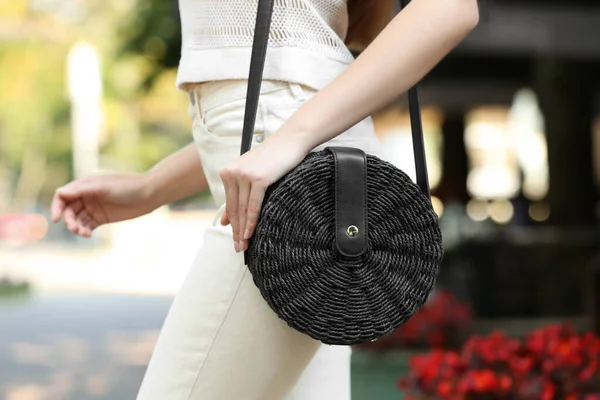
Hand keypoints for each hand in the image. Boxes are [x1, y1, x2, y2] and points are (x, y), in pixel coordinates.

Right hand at [51, 173, 156, 236]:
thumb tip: (59, 192)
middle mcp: (86, 196)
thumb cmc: (126, 187)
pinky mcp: (101, 218)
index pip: (62, 196)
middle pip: (68, 210)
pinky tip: (88, 235)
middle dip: (69, 220)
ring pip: (77, 219)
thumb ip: (81, 190)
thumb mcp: (103, 187)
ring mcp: (93, 207)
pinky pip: (87, 226)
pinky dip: (84, 231)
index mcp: (84, 185)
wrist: (147, 195)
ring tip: (84, 233)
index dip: (57, 207)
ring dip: (76, 227)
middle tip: (75, 229)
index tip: (57, 219)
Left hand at [219, 134, 309, 252]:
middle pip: (234, 208)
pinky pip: (253, 205)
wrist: (290, 141)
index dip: (232, 224)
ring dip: (243, 230)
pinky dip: (252, 221)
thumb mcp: (251, 175)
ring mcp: (244, 175)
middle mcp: (232, 173)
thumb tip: (225, 221)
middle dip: (236, 231)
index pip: (229, 204)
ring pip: (242, 209)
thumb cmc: (274, 158)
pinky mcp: (258, 178)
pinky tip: (251, 232)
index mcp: (228, 172)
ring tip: (244, 245)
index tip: (235, 239)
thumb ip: (238, 195)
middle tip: (238, 248)